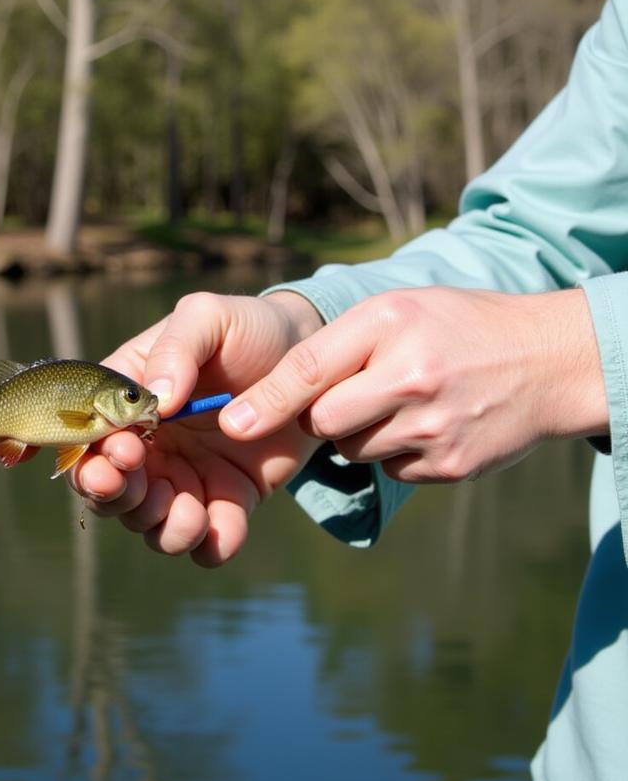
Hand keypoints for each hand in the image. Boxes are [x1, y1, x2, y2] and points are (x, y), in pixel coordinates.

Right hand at [70, 290, 324, 566]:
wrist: (309, 355)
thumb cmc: (247, 328)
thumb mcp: (208, 318)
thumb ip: (176, 349)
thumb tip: (156, 398)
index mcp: (126, 402)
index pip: (88, 439)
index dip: (94, 456)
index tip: (126, 451)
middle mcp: (149, 446)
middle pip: (109, 494)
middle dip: (119, 500)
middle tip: (152, 487)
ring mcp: (186, 477)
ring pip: (152, 526)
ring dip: (163, 528)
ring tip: (190, 510)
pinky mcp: (229, 499)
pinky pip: (210, 541)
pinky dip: (212, 543)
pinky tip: (224, 521)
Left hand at [220, 286, 607, 481]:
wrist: (549, 361)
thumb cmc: (457, 326)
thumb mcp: (397, 310)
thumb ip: (338, 344)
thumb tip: (273, 392)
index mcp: (391, 324)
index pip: (310, 368)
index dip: (267, 400)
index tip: (232, 424)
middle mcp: (411, 376)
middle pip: (324, 421)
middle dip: (323, 415)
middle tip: (353, 394)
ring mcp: (434, 427)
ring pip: (354, 450)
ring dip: (361, 433)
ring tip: (400, 401)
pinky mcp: (451, 466)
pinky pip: (391, 470)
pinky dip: (396, 454)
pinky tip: (427, 423)